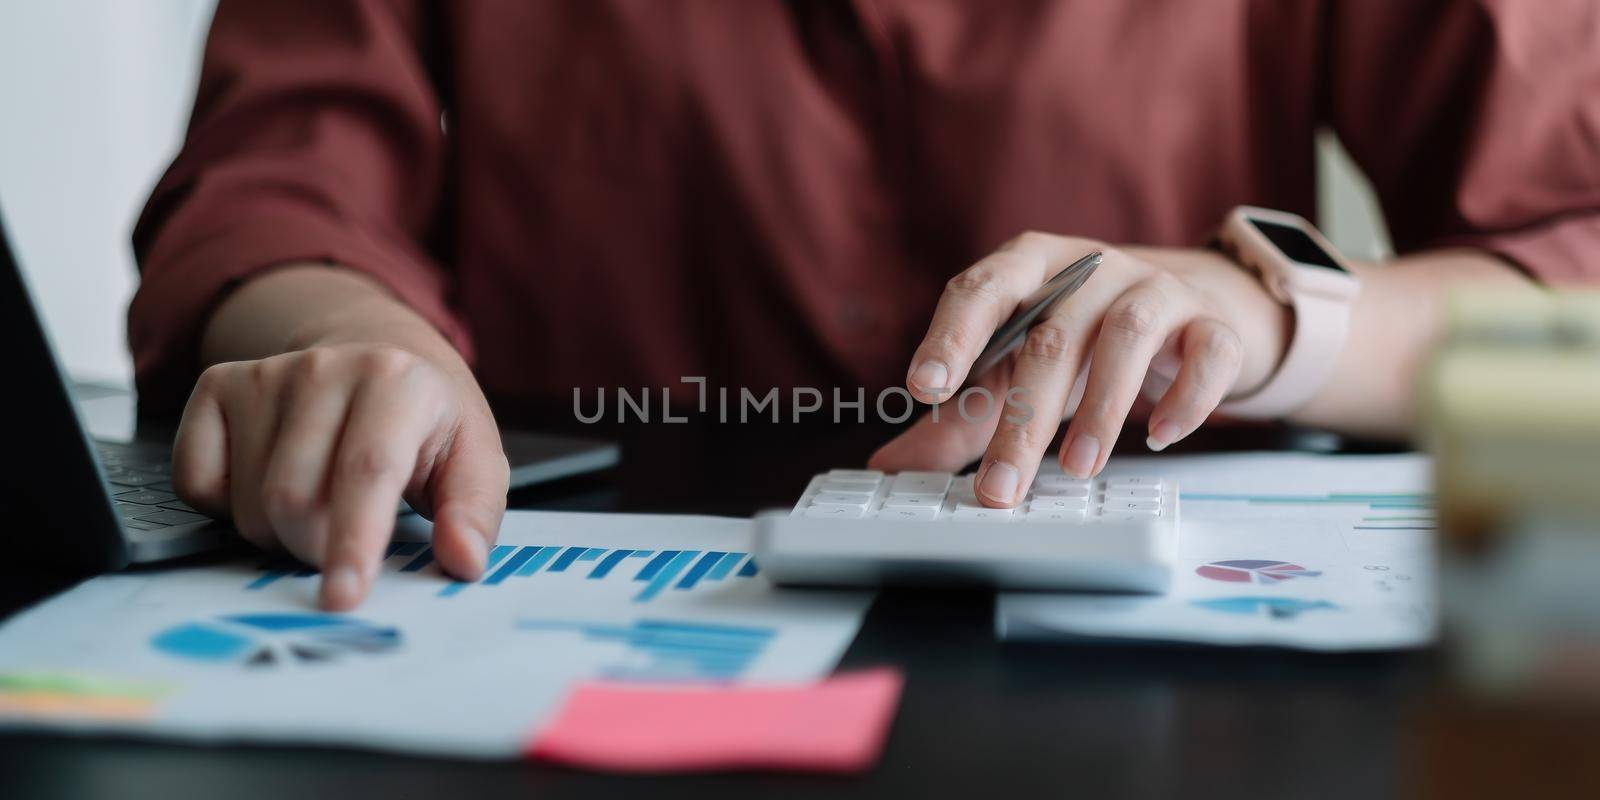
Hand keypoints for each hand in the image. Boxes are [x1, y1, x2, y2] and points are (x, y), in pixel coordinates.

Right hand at [171, 343, 509, 608]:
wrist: (375, 361)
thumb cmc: (426, 425)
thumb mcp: (473, 461)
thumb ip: (474, 513)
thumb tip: (463, 559)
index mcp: (396, 381)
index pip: (366, 471)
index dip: (353, 541)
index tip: (344, 598)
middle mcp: (325, 368)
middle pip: (295, 500)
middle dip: (319, 548)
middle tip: (349, 541)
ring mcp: (264, 375)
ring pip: (250, 503)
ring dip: (281, 534)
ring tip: (322, 506)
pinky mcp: (217, 387)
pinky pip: (198, 484)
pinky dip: (229, 508)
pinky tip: (271, 483)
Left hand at [870, 233, 1288, 506]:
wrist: (1182, 311)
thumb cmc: (1080, 340)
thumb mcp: (1014, 370)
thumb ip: (957, 416)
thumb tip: (888, 466)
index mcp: (1028, 267)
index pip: (981, 290)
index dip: (951, 336)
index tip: (926, 387)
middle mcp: (1090, 267)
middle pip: (1051, 335)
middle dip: (1023, 418)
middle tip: (1001, 486)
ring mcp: (1155, 288)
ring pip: (1126, 337)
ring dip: (1101, 408)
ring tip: (1077, 468)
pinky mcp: (1210, 322)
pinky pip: (1206, 351)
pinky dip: (1185, 397)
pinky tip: (1161, 437)